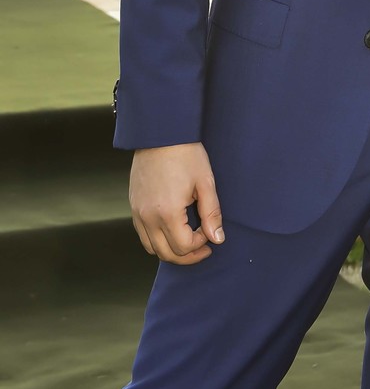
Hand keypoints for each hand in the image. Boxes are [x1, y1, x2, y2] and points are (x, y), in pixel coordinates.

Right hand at [129, 143, 223, 264]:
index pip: (183, 246)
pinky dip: (157, 239)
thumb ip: (211, 214)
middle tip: (203, 246)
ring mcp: (138, 213)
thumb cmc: (186, 154)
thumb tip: (217, 238)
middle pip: (166, 253)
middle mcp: (148, 218)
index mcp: (167, 213)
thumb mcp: (205, 182)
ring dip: (170, 250)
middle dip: (187, 255)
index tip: (209, 232)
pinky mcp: (133, 206)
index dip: (200, 244)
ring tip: (188, 240)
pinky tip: (172, 229)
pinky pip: (143, 235)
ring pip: (151, 248)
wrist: (161, 134)